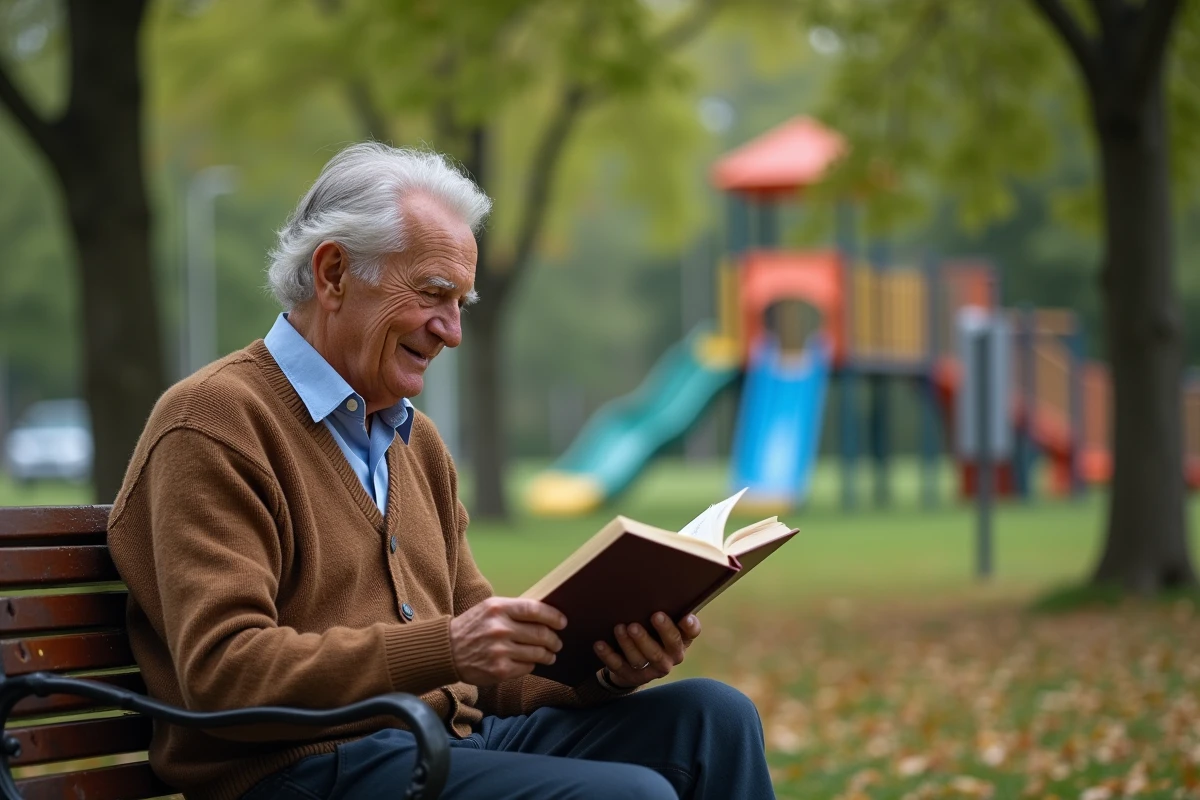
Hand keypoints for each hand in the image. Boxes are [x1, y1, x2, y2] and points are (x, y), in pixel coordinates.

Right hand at [450, 597, 565, 686]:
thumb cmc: (472, 627)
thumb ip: (513, 610)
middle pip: (540, 634)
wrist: (446, 651)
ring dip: (547, 655)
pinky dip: (531, 665)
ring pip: (537, 653)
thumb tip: (544, 614)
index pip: (535, 610)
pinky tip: (530, 662)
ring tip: (549, 655)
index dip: (553, 616)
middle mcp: (500, 629)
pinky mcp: (499, 670)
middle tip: (558, 642)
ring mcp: (500, 651)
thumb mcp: (489, 609)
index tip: (562, 622)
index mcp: (499, 608)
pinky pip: (527, 668)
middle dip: (554, 640)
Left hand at [593, 612, 700, 689]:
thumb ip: (665, 608)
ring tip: (619, 628)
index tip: (685, 617)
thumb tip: (654, 586)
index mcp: (681, 640)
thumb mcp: (661, 622)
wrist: (636, 662)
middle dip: (654, 635)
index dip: (690, 627)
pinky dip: (608, 655)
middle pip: (663, 648)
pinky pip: (619, 667)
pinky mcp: (632, 677)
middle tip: (643, 621)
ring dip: (629, 644)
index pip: (690, 633)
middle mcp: (670, 657)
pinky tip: (600, 644)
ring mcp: (652, 670)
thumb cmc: (652, 631)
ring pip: (641, 659)